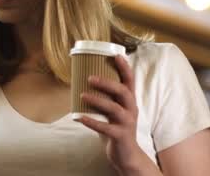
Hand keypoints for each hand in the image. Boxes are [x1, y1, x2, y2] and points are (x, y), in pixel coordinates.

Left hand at [76, 55, 141, 172]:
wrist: (127, 155)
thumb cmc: (116, 129)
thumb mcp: (113, 111)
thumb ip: (104, 99)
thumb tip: (80, 83)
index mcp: (129, 101)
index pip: (130, 81)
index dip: (125, 67)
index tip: (116, 55)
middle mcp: (131, 110)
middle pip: (123, 92)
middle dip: (107, 83)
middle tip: (90, 78)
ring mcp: (127, 123)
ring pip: (114, 108)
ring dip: (97, 100)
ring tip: (82, 95)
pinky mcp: (120, 136)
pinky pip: (106, 128)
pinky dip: (92, 122)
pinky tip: (79, 117)